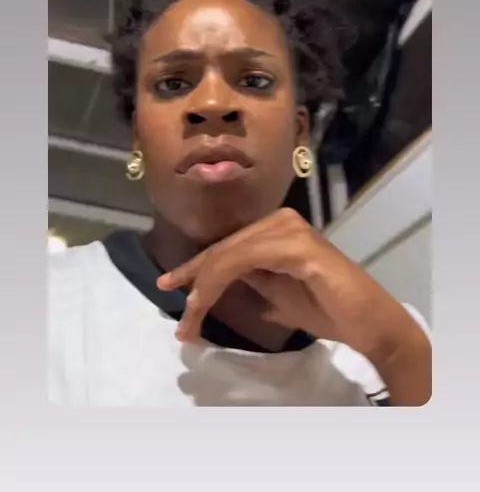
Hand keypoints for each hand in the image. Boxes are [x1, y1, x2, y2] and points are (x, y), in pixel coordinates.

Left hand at [157, 208, 430, 399]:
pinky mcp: (297, 246)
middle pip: (223, 249)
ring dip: (202, 289)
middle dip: (194, 284)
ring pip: (229, 255)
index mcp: (277, 228)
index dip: (195, 268)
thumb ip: (251, 281)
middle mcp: (281, 220)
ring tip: (189, 322)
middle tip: (180, 322)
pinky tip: (205, 303)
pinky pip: (245, 260)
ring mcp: (289, 229)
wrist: (369, 325)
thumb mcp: (276, 295)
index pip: (227, 246)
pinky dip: (220, 282)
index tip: (167, 286)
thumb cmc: (329, 310)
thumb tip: (218, 282)